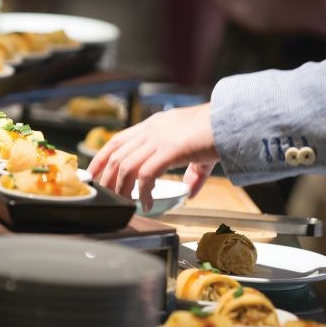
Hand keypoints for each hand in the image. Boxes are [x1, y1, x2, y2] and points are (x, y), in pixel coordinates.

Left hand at [87, 103, 218, 212]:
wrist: (231, 122)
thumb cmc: (216, 133)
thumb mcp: (198, 153)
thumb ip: (192, 172)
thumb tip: (189, 191)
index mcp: (154, 125)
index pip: (117, 140)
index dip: (102, 157)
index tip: (94, 173)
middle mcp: (152, 130)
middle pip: (117, 155)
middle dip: (107, 178)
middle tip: (107, 196)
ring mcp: (159, 139)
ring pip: (126, 166)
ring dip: (121, 188)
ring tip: (125, 203)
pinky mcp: (169, 150)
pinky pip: (146, 175)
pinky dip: (143, 192)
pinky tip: (147, 204)